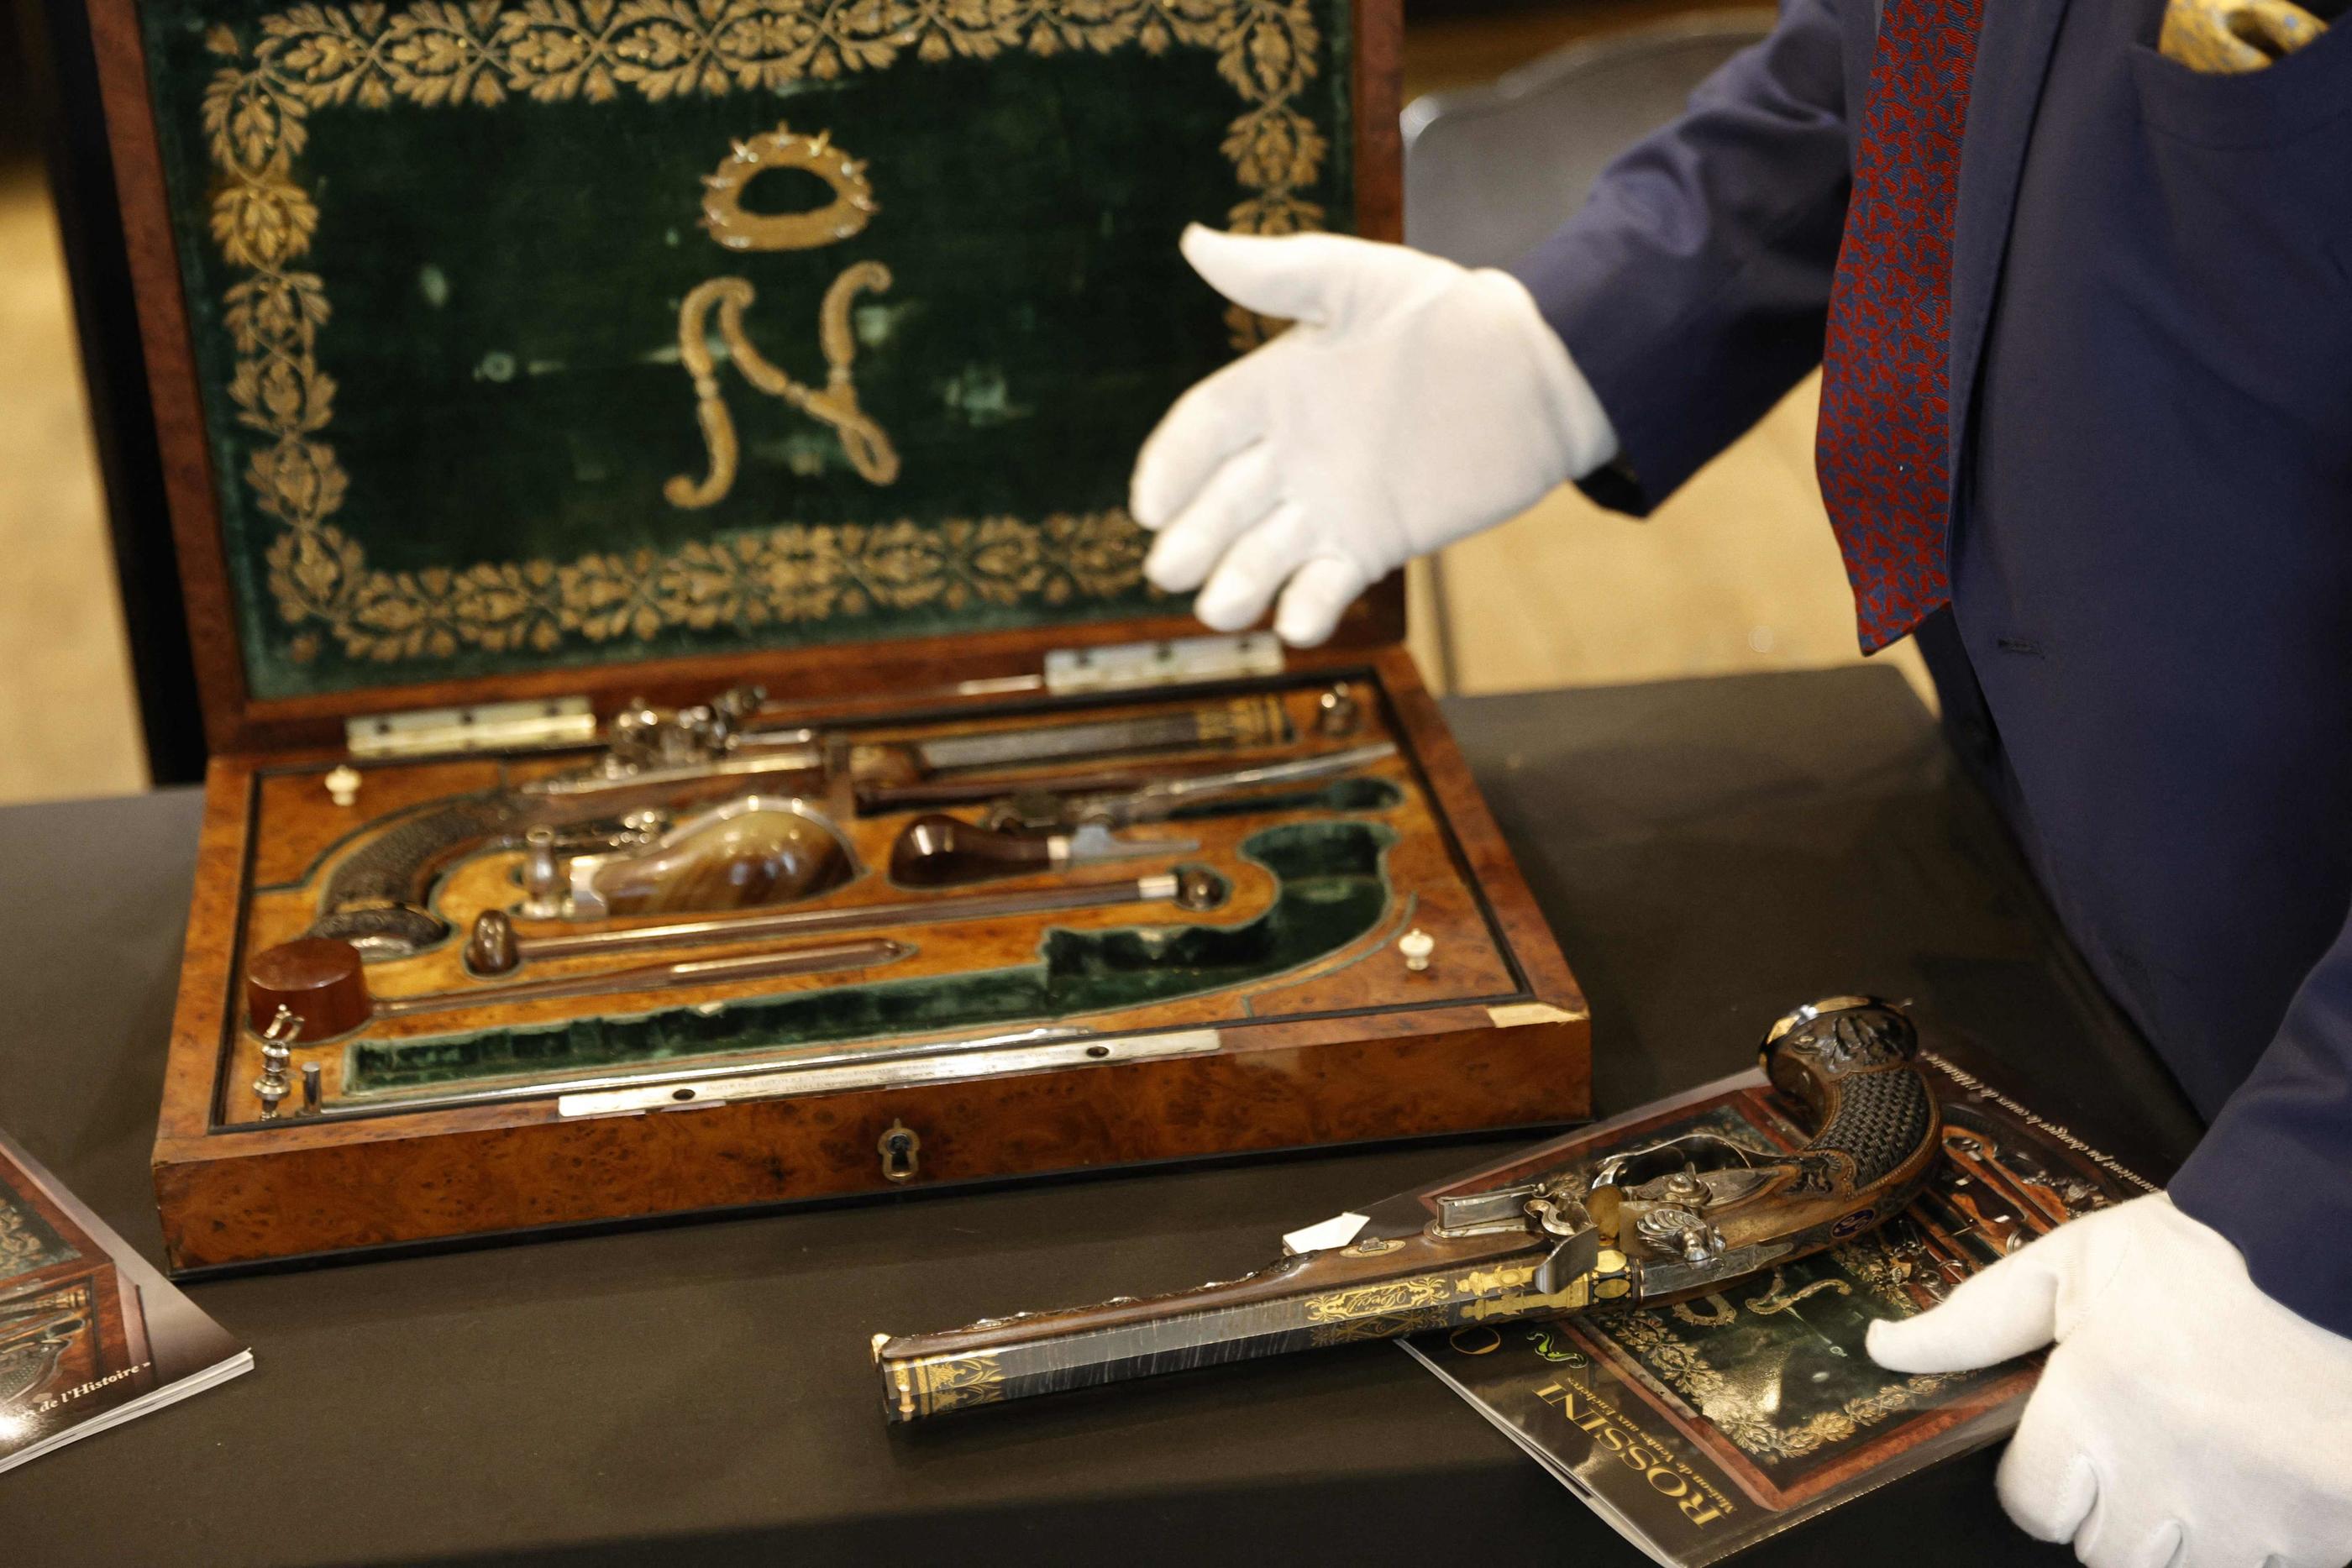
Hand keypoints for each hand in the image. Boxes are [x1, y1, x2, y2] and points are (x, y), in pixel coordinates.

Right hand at [1130, 226, 1616, 646]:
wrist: (1539, 374)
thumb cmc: (1450, 316)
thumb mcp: (1363, 283)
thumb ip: (1281, 273)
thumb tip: (1195, 240)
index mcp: (1275, 389)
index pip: (1203, 432)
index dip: (1171, 466)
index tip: (1151, 506)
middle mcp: (1290, 453)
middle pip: (1222, 504)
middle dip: (1194, 539)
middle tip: (1172, 569)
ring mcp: (1329, 504)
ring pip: (1264, 554)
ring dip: (1239, 583)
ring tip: (1222, 609)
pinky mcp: (1374, 543)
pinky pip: (1328, 583)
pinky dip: (1310, 606)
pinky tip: (1297, 622)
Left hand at [1868, 1192, 2351, 1567]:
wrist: (2335, 1259)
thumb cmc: (2204, 1261)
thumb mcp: (2073, 1266)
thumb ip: (1975, 1319)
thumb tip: (1887, 1349)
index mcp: (2100, 1405)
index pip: (2034, 1505)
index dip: (2046, 1472)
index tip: (2075, 1433)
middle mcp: (2173, 1474)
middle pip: (2104, 1548)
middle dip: (2111, 1502)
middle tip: (2145, 1436)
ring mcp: (2255, 1515)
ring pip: (2178, 1566)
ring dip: (2179, 1526)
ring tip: (2202, 1451)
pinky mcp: (2322, 1532)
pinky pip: (2259, 1564)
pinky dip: (2255, 1533)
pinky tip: (2257, 1470)